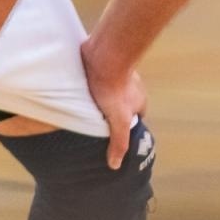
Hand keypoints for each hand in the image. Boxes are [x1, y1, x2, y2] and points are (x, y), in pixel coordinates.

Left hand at [81, 38, 146, 169]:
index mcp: (139, 101)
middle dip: (110, 112)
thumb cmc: (112, 86)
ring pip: (109, 90)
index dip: (123, 128)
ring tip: (84, 107)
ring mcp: (118, 74)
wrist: (102, 54)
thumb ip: (119, 142)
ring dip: (99, 97)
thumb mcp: (118, 121)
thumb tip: (115, 165)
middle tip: (93, 121)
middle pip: (122, 105)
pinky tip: (79, 90)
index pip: (134, 120)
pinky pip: (98, 78)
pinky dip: (91, 84)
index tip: (109, 134)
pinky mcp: (104, 65)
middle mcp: (132, 87)